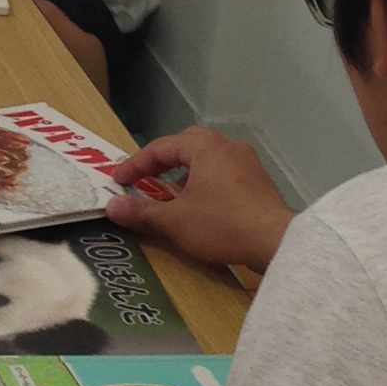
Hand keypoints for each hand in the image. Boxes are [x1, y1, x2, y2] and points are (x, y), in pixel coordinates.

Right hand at [104, 126, 294, 271]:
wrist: (276, 242)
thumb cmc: (221, 224)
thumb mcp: (175, 221)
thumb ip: (141, 212)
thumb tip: (111, 207)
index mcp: (205, 147)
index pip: (160, 148)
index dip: (135, 164)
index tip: (118, 181)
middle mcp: (227, 146)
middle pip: (186, 144)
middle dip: (162, 159)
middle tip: (144, 177)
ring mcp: (247, 162)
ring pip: (207, 157)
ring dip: (184, 171)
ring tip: (170, 191)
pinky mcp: (259, 181)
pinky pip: (223, 171)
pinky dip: (205, 180)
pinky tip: (200, 202)